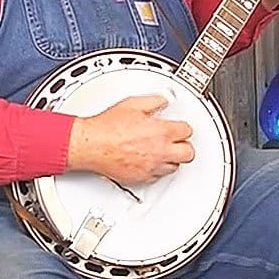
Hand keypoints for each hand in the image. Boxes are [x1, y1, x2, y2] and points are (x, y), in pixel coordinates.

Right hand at [66, 94, 194, 184]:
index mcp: (161, 132)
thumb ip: (154, 101)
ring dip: (172, 158)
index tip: (178, 126)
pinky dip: (158, 169)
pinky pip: (158, 176)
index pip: (187, 131)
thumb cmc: (107, 127)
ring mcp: (151, 167)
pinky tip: (151, 160)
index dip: (182, 127)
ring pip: (175, 167)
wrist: (90, 145)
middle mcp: (159, 151)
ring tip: (164, 150)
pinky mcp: (141, 178)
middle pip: (188, 153)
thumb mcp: (133, 104)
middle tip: (177, 141)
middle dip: (184, 145)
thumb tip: (164, 101)